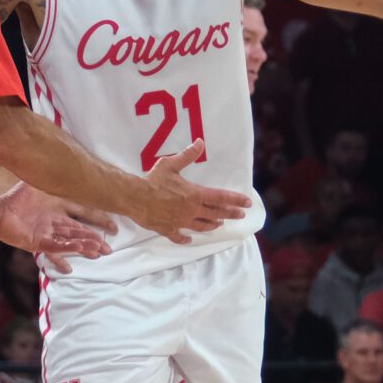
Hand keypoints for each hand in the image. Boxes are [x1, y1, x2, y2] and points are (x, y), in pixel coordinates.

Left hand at [0, 183, 113, 273]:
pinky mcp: (38, 242)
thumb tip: (65, 163)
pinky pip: (55, 247)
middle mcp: (56, 223)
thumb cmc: (16, 197)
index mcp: (59, 209)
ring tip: (99, 251)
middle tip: (109, 247)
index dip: (98, 220)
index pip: (83, 214)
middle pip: (80, 231)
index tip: (113, 226)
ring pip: (71, 240)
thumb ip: (52, 176)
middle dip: (95, 239)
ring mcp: (48, 233)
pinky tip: (77, 254)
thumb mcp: (38, 183)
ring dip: (85, 246)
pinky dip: (66, 251)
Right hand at [136, 139, 250, 243]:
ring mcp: (181, 222)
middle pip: (216, 213)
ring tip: (219, 224)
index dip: (235, 200)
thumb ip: (187, 155)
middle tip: (241, 215)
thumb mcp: (170, 164)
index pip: (220, 198)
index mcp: (194, 194)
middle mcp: (191, 210)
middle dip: (230, 214)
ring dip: (212, 225)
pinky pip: (179, 236)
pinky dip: (185, 238)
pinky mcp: (168, 229)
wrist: (135, 197)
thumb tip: (200, 143)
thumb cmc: (153, 180)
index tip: (247, 203)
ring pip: (201, 226)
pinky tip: (189, 239)